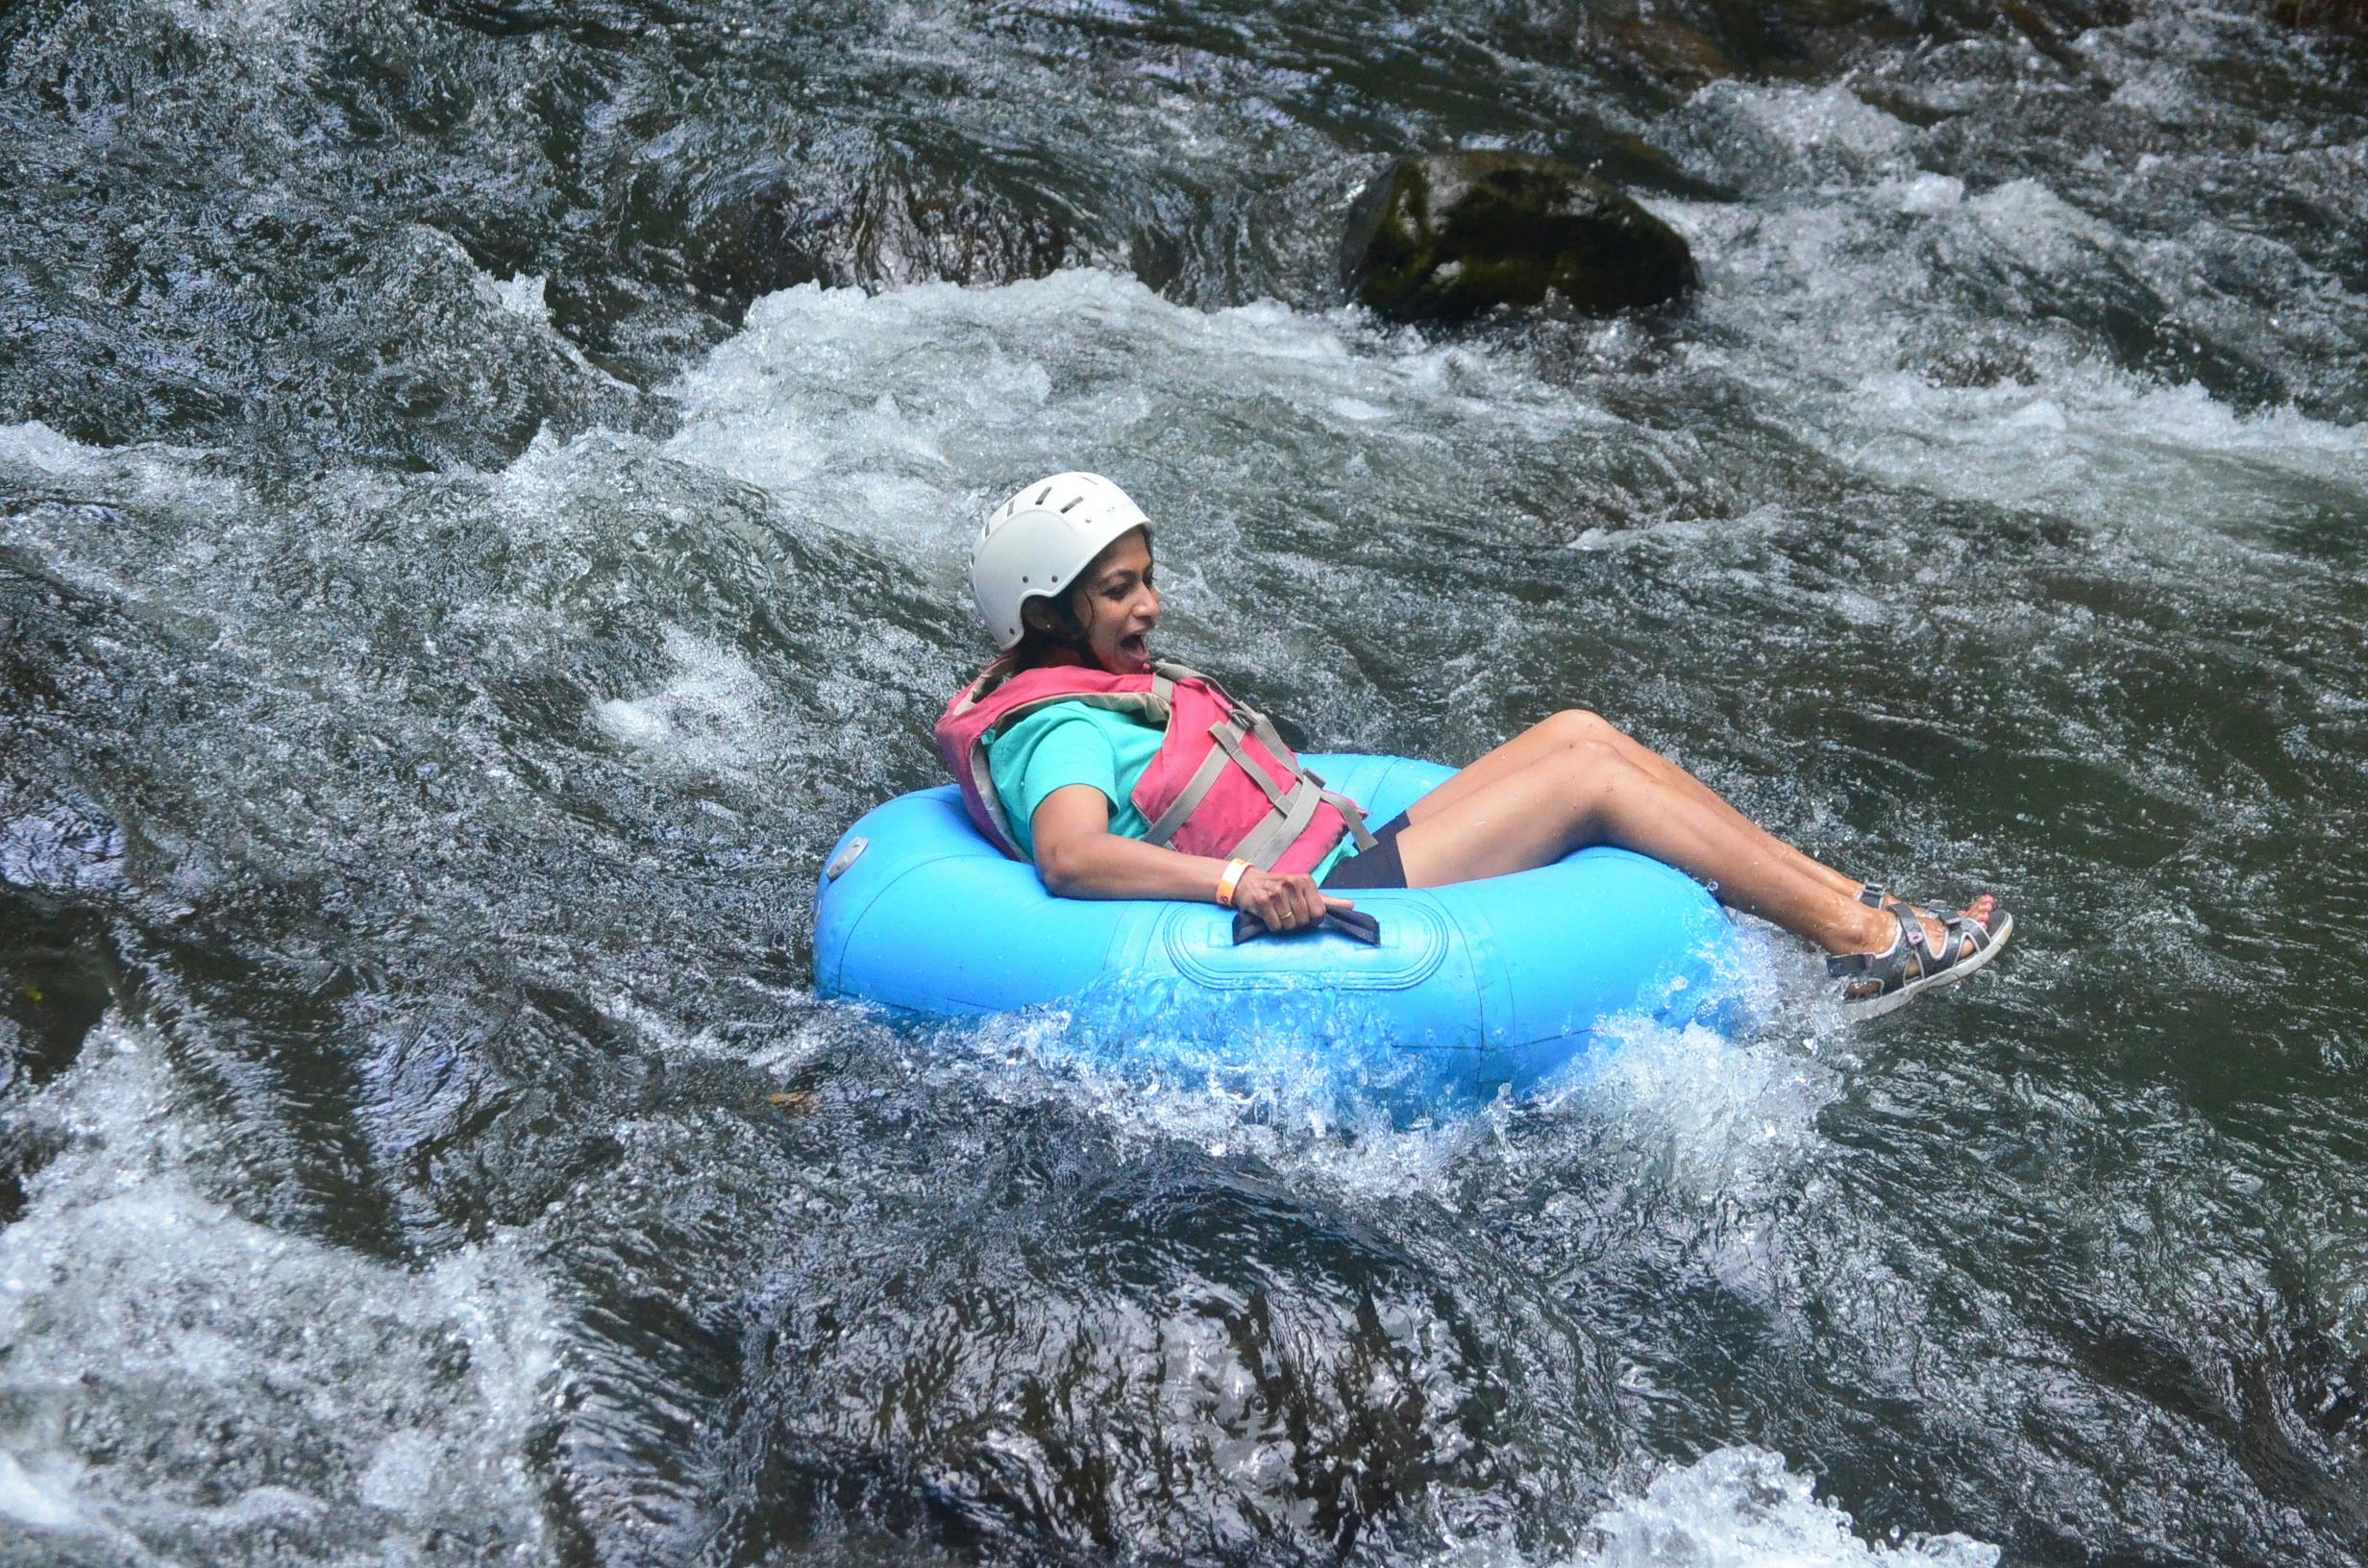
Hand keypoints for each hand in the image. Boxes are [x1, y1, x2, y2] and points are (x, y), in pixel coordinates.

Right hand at [1232, 866, 1354, 933]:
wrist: (1248, 882)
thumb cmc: (1280, 889)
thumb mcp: (1305, 891)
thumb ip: (1328, 900)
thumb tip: (1351, 905)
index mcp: (1306, 881)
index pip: (1319, 913)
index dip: (1312, 920)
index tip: (1303, 913)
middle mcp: (1293, 883)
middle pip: (1304, 921)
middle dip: (1296, 922)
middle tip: (1287, 911)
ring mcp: (1277, 891)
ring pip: (1290, 925)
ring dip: (1283, 924)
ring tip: (1277, 912)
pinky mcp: (1263, 900)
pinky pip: (1275, 926)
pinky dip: (1272, 925)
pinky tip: (1268, 914)